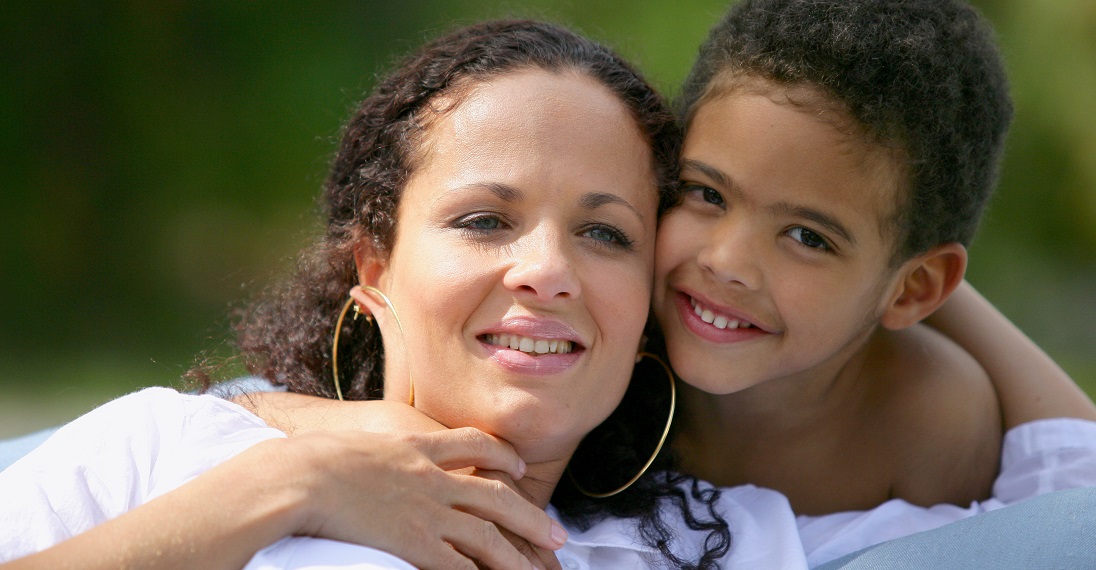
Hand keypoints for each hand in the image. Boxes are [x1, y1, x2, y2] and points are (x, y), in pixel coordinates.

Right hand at [256, 427, 566, 569]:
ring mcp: (426, 511)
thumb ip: (375, 448)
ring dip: (518, 554)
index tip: (518, 467)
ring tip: (541, 569)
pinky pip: (459, 565)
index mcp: (416, 446)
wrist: (300, 476)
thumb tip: (365, 453)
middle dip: (530, 517)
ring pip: (487, 535)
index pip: (473, 443)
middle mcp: (430, 477)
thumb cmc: (308, 458)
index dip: (501, 455)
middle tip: (556, 534)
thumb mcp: (353, 440)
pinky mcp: (415, 542)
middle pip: (495, 496)